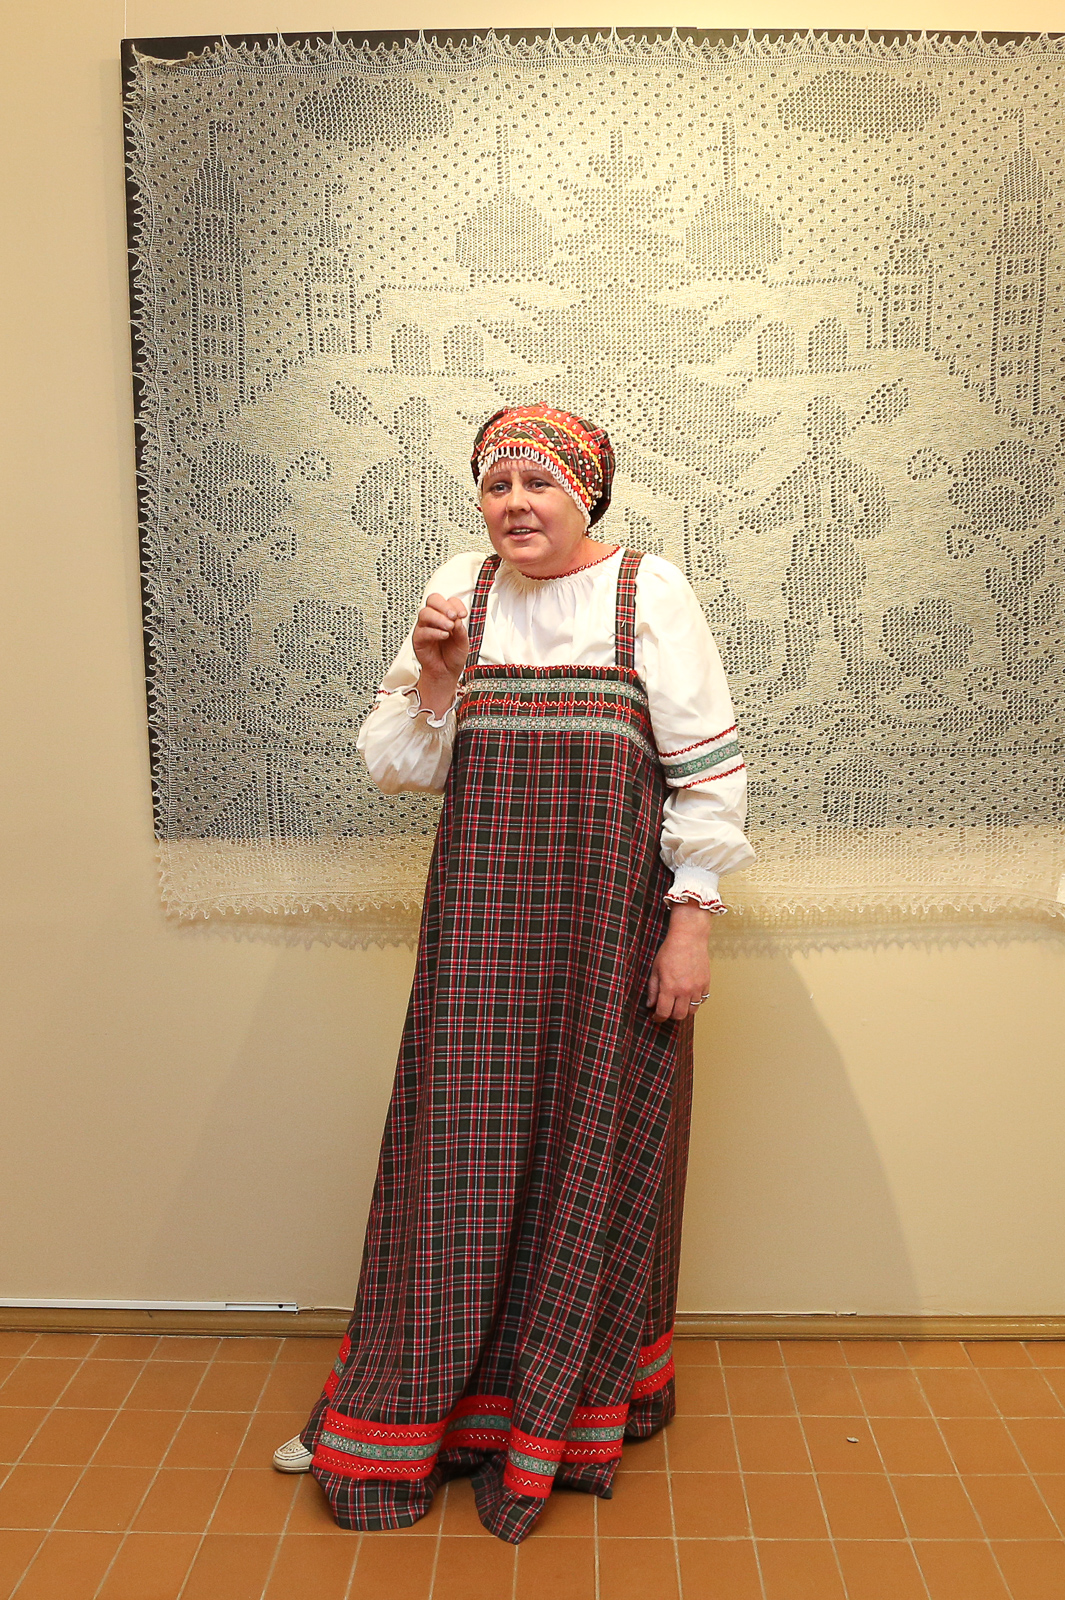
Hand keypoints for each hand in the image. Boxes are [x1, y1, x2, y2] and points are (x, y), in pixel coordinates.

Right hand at [412, 593, 468, 710]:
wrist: (446, 671)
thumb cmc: (453, 655)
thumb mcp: (463, 641)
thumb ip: (461, 630)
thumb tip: (457, 619)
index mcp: (446, 616)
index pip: (449, 600)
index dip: (456, 605)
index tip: (463, 614)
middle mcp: (434, 619)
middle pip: (433, 600)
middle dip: (444, 606)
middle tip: (453, 616)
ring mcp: (425, 627)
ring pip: (425, 613)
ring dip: (438, 618)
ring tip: (449, 627)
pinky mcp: (418, 638)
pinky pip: (423, 631)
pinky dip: (434, 632)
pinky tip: (444, 636)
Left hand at [646, 902, 711, 1021]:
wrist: (689, 938)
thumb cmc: (670, 951)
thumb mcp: (655, 969)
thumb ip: (653, 989)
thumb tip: (650, 1004)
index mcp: (669, 987)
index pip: (664, 1013)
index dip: (658, 1018)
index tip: (655, 1017)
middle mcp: (684, 991)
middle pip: (679, 1016)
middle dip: (671, 1016)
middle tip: (666, 1010)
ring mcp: (697, 988)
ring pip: (692, 1010)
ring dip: (684, 1010)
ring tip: (678, 1003)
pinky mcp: (706, 983)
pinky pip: (702, 1000)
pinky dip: (695, 1001)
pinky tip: (689, 995)